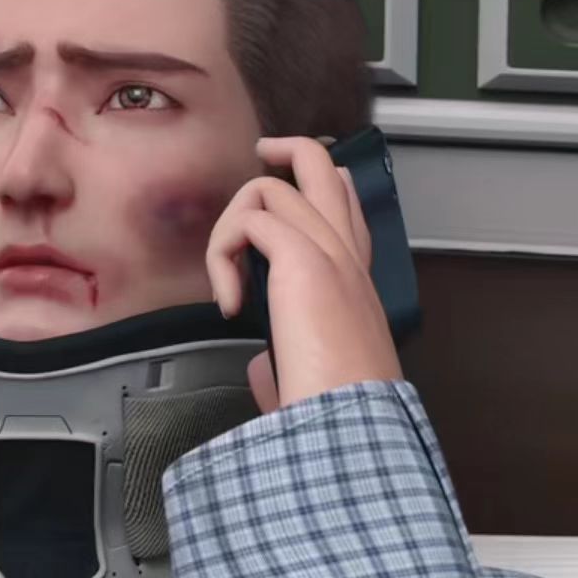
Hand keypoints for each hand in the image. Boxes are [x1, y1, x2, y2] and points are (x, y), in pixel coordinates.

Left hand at [206, 136, 402, 409]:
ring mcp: (329, 252)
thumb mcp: (310, 382)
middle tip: (261, 155)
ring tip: (226, 281)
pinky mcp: (303, 258)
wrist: (353, 426)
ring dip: (231, 227)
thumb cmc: (337, 413)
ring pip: (273, 186)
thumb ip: (287, 363)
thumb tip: (262, 369)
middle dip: (287, 151)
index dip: (315, 188)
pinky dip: (223, 254)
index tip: (279, 203)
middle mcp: (347, 259)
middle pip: (324, 168)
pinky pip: (249, 220)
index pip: (345, 208)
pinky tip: (229, 303)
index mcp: (354, 284)